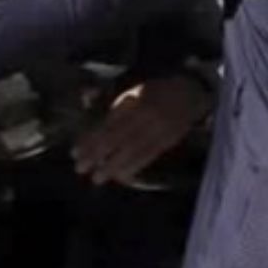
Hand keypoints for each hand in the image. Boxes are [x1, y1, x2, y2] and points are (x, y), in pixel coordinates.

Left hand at [72, 73, 210, 185]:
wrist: (191, 92)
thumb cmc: (156, 91)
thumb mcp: (134, 89)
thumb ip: (113, 100)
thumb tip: (86, 100)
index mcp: (134, 99)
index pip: (108, 124)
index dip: (91, 139)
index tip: (75, 152)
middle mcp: (145, 114)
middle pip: (117, 137)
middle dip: (97, 154)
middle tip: (80, 168)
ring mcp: (158, 128)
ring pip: (132, 149)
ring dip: (113, 165)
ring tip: (97, 178)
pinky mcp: (169, 139)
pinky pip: (149, 155)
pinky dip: (134, 167)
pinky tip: (122, 176)